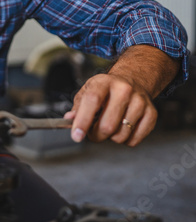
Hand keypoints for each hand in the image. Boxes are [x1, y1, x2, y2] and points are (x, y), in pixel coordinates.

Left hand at [64, 45, 178, 146]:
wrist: (132, 80)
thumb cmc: (106, 89)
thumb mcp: (88, 90)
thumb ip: (78, 106)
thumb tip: (70, 119)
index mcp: (104, 82)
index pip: (92, 101)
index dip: (83, 120)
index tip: (76, 135)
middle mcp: (124, 89)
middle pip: (107, 125)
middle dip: (95, 135)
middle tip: (92, 131)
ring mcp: (140, 101)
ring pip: (120, 136)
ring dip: (110, 137)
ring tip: (109, 124)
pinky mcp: (151, 114)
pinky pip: (133, 140)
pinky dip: (124, 140)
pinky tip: (122, 126)